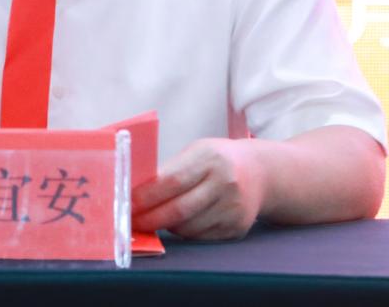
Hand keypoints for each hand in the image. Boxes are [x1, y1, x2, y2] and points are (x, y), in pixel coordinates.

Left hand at [131, 138, 263, 239]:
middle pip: (179, 209)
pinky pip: (200, 236)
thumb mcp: (197, 152)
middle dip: (150, 218)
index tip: (127, 203)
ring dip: (164, 226)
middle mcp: (225, 183)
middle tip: (131, 221)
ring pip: (187, 227)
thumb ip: (170, 169)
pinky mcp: (236, 228)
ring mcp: (233, 208)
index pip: (171, 180)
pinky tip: (176, 223)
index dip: (146, 195)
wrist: (261, 173)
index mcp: (210, 158)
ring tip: (152, 220)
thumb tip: (135, 189)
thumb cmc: (218, 160)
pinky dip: (183, 232)